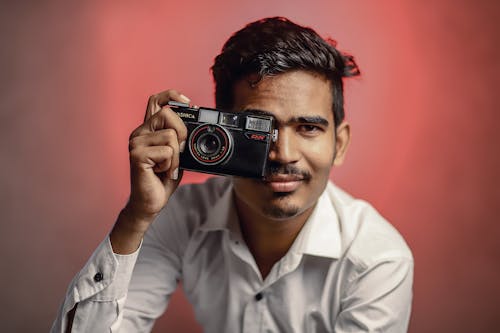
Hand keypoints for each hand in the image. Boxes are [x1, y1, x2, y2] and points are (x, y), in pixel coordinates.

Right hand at [111, 90, 189, 252]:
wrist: (150, 202)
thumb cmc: (162, 179)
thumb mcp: (177, 154)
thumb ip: (180, 138)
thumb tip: (193, 124)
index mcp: (148, 130)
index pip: (155, 101)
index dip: (171, 95)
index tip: (186, 101)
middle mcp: (139, 133)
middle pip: (167, 113)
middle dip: (182, 132)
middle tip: (180, 152)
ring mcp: (136, 143)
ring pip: (170, 135)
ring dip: (176, 156)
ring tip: (167, 168)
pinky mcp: (137, 155)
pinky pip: (167, 152)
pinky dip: (171, 165)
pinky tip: (162, 173)